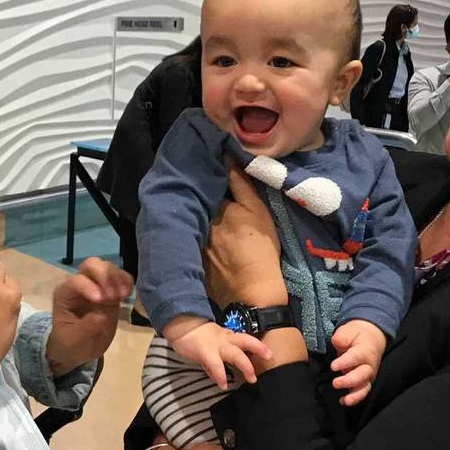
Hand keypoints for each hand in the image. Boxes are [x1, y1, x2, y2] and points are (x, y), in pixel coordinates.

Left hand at [46, 257, 132, 375]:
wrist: (78, 350)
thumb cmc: (70, 344)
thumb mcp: (74, 340)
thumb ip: (87, 327)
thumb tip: (102, 315)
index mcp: (65, 294)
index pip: (76, 281)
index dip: (89, 287)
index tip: (101, 300)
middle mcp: (80, 284)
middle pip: (91, 265)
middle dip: (104, 274)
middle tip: (114, 295)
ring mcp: (97, 285)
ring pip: (107, 267)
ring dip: (117, 278)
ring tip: (123, 296)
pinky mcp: (111, 291)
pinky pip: (120, 278)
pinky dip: (126, 282)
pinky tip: (128, 294)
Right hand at [165, 316, 269, 388]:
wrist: (179, 325)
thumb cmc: (194, 336)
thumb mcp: (208, 346)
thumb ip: (214, 362)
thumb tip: (218, 378)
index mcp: (227, 336)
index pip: (246, 339)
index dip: (258, 346)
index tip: (269, 354)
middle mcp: (225, 339)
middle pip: (246, 341)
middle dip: (259, 349)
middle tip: (269, 357)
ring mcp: (216, 345)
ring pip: (235, 354)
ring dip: (246, 366)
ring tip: (252, 379)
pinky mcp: (205, 351)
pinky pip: (216, 365)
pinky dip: (220, 376)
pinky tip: (223, 385)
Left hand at [203, 166, 286, 306]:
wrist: (252, 292)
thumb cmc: (260, 249)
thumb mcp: (258, 212)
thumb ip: (241, 184)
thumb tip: (226, 157)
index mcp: (216, 208)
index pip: (209, 187)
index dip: (212, 181)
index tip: (213, 172)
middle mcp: (199, 222)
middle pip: (199, 205)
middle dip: (201, 199)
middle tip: (211, 196)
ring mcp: (193, 242)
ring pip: (194, 223)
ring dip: (196, 217)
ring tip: (209, 219)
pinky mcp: (192, 260)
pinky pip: (190, 243)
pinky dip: (192, 238)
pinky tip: (200, 239)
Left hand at [329, 320, 385, 405]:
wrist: (371, 339)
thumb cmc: (357, 335)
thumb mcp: (349, 330)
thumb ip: (342, 336)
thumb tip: (337, 342)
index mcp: (365, 350)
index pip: (355, 357)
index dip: (345, 362)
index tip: (333, 366)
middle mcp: (369, 365)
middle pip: (362, 375)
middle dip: (349, 381)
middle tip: (335, 383)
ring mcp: (368, 375)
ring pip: (364, 387)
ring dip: (355, 395)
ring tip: (345, 400)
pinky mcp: (365, 382)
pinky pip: (361, 392)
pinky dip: (354, 399)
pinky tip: (343, 401)